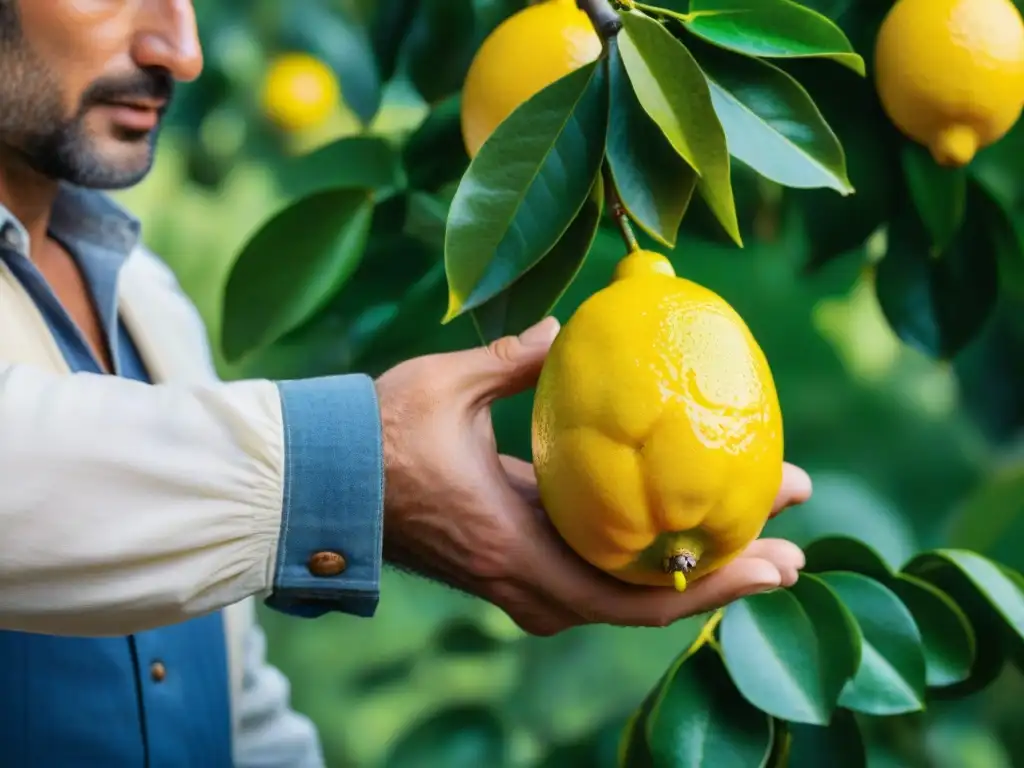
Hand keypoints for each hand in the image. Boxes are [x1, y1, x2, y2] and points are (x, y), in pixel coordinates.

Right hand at [375, 317, 812, 635]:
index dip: (715, 581)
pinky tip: (674, 513)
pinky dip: (644, 552)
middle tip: (795, 542)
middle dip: (724, 571)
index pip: (636, 593)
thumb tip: (569, 325)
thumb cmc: (375, 439)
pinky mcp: (513, 559)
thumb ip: (515, 359)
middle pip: (646, 598)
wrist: (319, 485)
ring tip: (754, 526)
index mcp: (519, 551)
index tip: (780, 560)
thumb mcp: (446, 388)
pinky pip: (595, 569)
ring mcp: (521, 578)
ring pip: (623, 590)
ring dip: (689, 562)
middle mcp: (528, 581)